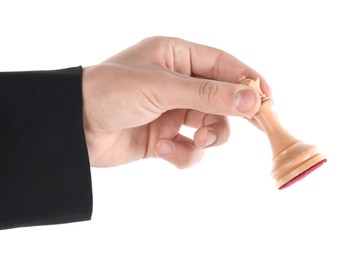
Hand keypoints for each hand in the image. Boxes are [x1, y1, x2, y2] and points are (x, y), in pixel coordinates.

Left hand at [82, 36, 270, 167]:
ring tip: (195, 139)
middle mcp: (177, 83)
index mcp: (177, 57)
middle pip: (221, 98)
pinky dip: (181, 153)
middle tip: (254, 126)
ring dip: (207, 137)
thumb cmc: (111, 92)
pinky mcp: (163, 138)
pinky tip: (160, 150)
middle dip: (232, 114)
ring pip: (210, 127)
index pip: (223, 65)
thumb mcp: (162, 87)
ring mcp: (171, 112)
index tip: (269, 98)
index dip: (248, 80)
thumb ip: (208, 94)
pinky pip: (188, 149)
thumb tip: (252, 99)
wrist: (73, 126)